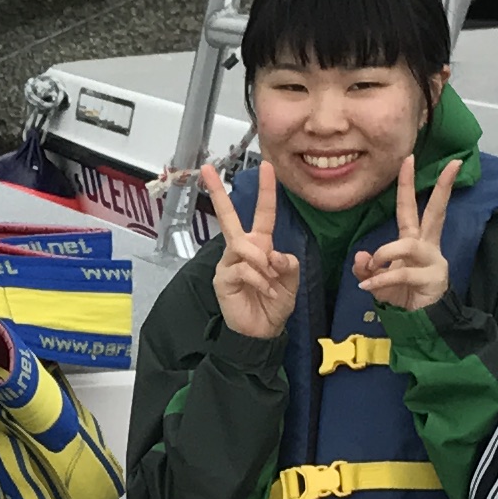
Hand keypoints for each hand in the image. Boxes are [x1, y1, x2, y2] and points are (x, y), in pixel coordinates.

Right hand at [199, 161, 298, 339]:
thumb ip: (287, 262)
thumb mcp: (291, 280)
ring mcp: (229, 263)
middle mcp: (241, 249)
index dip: (266, 191)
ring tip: (271, 282)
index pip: (263, 213)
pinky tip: (266, 291)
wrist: (262, 332)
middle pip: (228, 217)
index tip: (266, 166)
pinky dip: (260, 279)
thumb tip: (271, 254)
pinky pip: (243, 268)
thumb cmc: (275, 303)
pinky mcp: (222, 278)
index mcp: (260, 245)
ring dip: (263, 262)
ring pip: (244, 245)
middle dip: (218, 193)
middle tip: (206, 169)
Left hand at [351, 156, 463, 317]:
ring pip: (408, 245)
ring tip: (372, 266)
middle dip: (442, 188)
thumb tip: (362, 257)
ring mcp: (433, 261)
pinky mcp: (432, 279)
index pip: (412, 206)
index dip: (409, 183)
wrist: (421, 324)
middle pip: (436, 211)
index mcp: (415, 239)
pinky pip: (402, 273)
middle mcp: (428, 245)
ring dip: (385, 253)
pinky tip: (368, 288)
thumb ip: (367, 268)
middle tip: (450, 165)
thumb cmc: (401, 295)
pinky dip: (381, 279)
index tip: (408, 157)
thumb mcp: (378, 279)